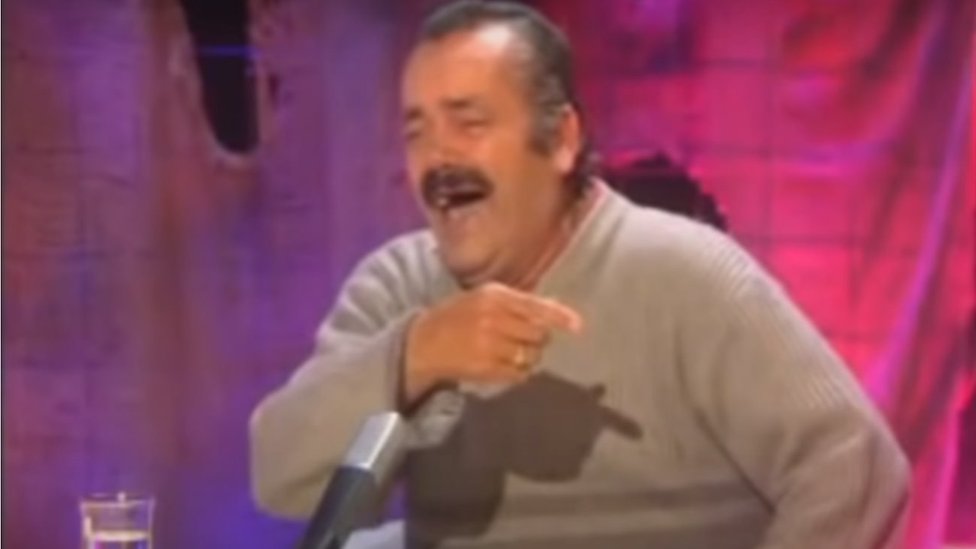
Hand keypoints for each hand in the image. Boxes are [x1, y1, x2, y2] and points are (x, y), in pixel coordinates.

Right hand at [402, 283, 581, 404]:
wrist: (423, 343)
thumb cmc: (458, 316)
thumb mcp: (484, 298)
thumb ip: (518, 302)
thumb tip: (555, 309)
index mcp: (494, 295)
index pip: (535, 306)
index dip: (560, 317)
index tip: (579, 326)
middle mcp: (493, 318)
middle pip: (538, 334)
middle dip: (537, 339)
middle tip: (522, 339)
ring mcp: (489, 344)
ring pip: (531, 355)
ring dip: (529, 357)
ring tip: (510, 352)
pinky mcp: (486, 368)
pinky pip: (519, 373)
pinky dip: (518, 372)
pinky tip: (504, 365)